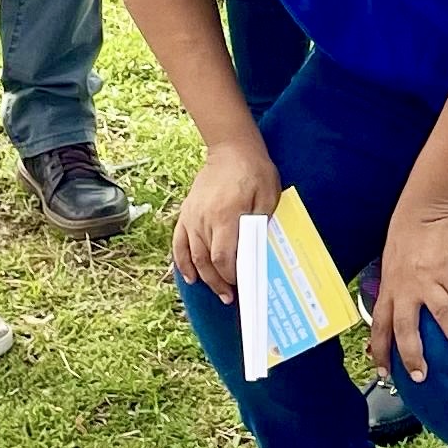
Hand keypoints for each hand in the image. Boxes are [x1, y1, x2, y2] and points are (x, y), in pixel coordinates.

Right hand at [171, 144, 280, 304]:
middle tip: (230, 298)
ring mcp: (192, 216)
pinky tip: (190, 277)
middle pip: (206, 261)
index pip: (222, 257)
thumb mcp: (268, 196)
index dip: (230, 276)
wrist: (231, 148)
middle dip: (218, 283)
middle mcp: (204, 219)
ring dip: (203, 277)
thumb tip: (258, 253)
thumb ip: (261, 224)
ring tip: (216, 291)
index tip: (241, 286)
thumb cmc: (254, 171)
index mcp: (225, 215)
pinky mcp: (186, 213)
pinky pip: (179, 243)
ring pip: (192, 256)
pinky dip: (182, 262)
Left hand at [371, 206, 447, 384]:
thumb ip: (395, 289)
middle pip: (406, 331)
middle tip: (422, 376)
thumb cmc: (406, 235)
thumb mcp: (391, 264)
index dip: (380, 351)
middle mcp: (406, 289)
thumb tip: (398, 309)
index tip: (383, 372)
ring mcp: (428, 281)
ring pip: (441, 317)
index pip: (380, 327)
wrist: (424, 209)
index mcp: (390, 288)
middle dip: (413, 357)